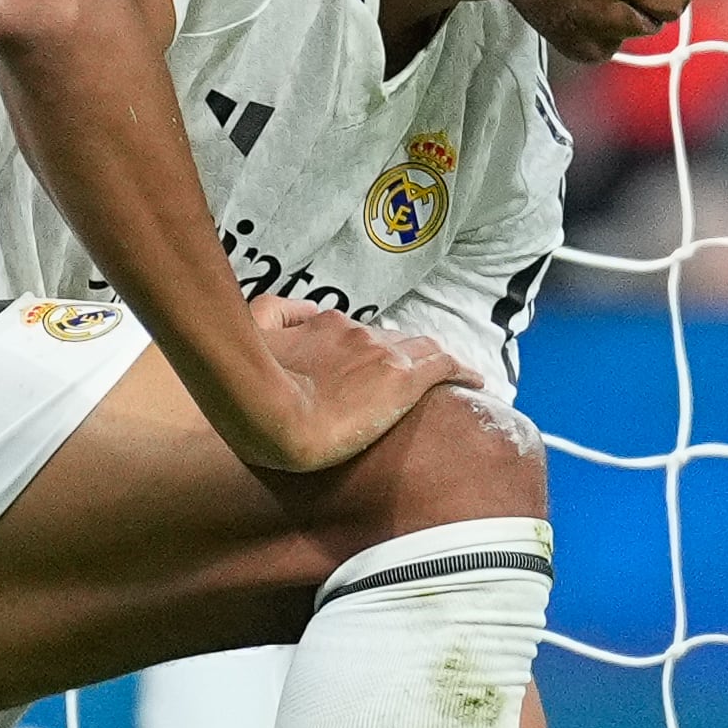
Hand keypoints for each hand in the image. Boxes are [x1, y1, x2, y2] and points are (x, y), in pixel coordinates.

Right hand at [220, 296, 468, 474]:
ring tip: (447, 377)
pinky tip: (476, 381)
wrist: (269, 417)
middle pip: (390, 339)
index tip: (369, 366)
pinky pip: (443, 366)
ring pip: (419, 350)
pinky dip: (461, 369)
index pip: (356, 333)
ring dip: (429, 362)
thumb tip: (293, 310)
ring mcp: (381, 355)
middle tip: (405, 379)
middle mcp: (357, 333)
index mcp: (324, 326)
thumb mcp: (253, 330)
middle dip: (399, 354)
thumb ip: (273, 313)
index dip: (366, 349)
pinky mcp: (401, 382)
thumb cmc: (252, 388)